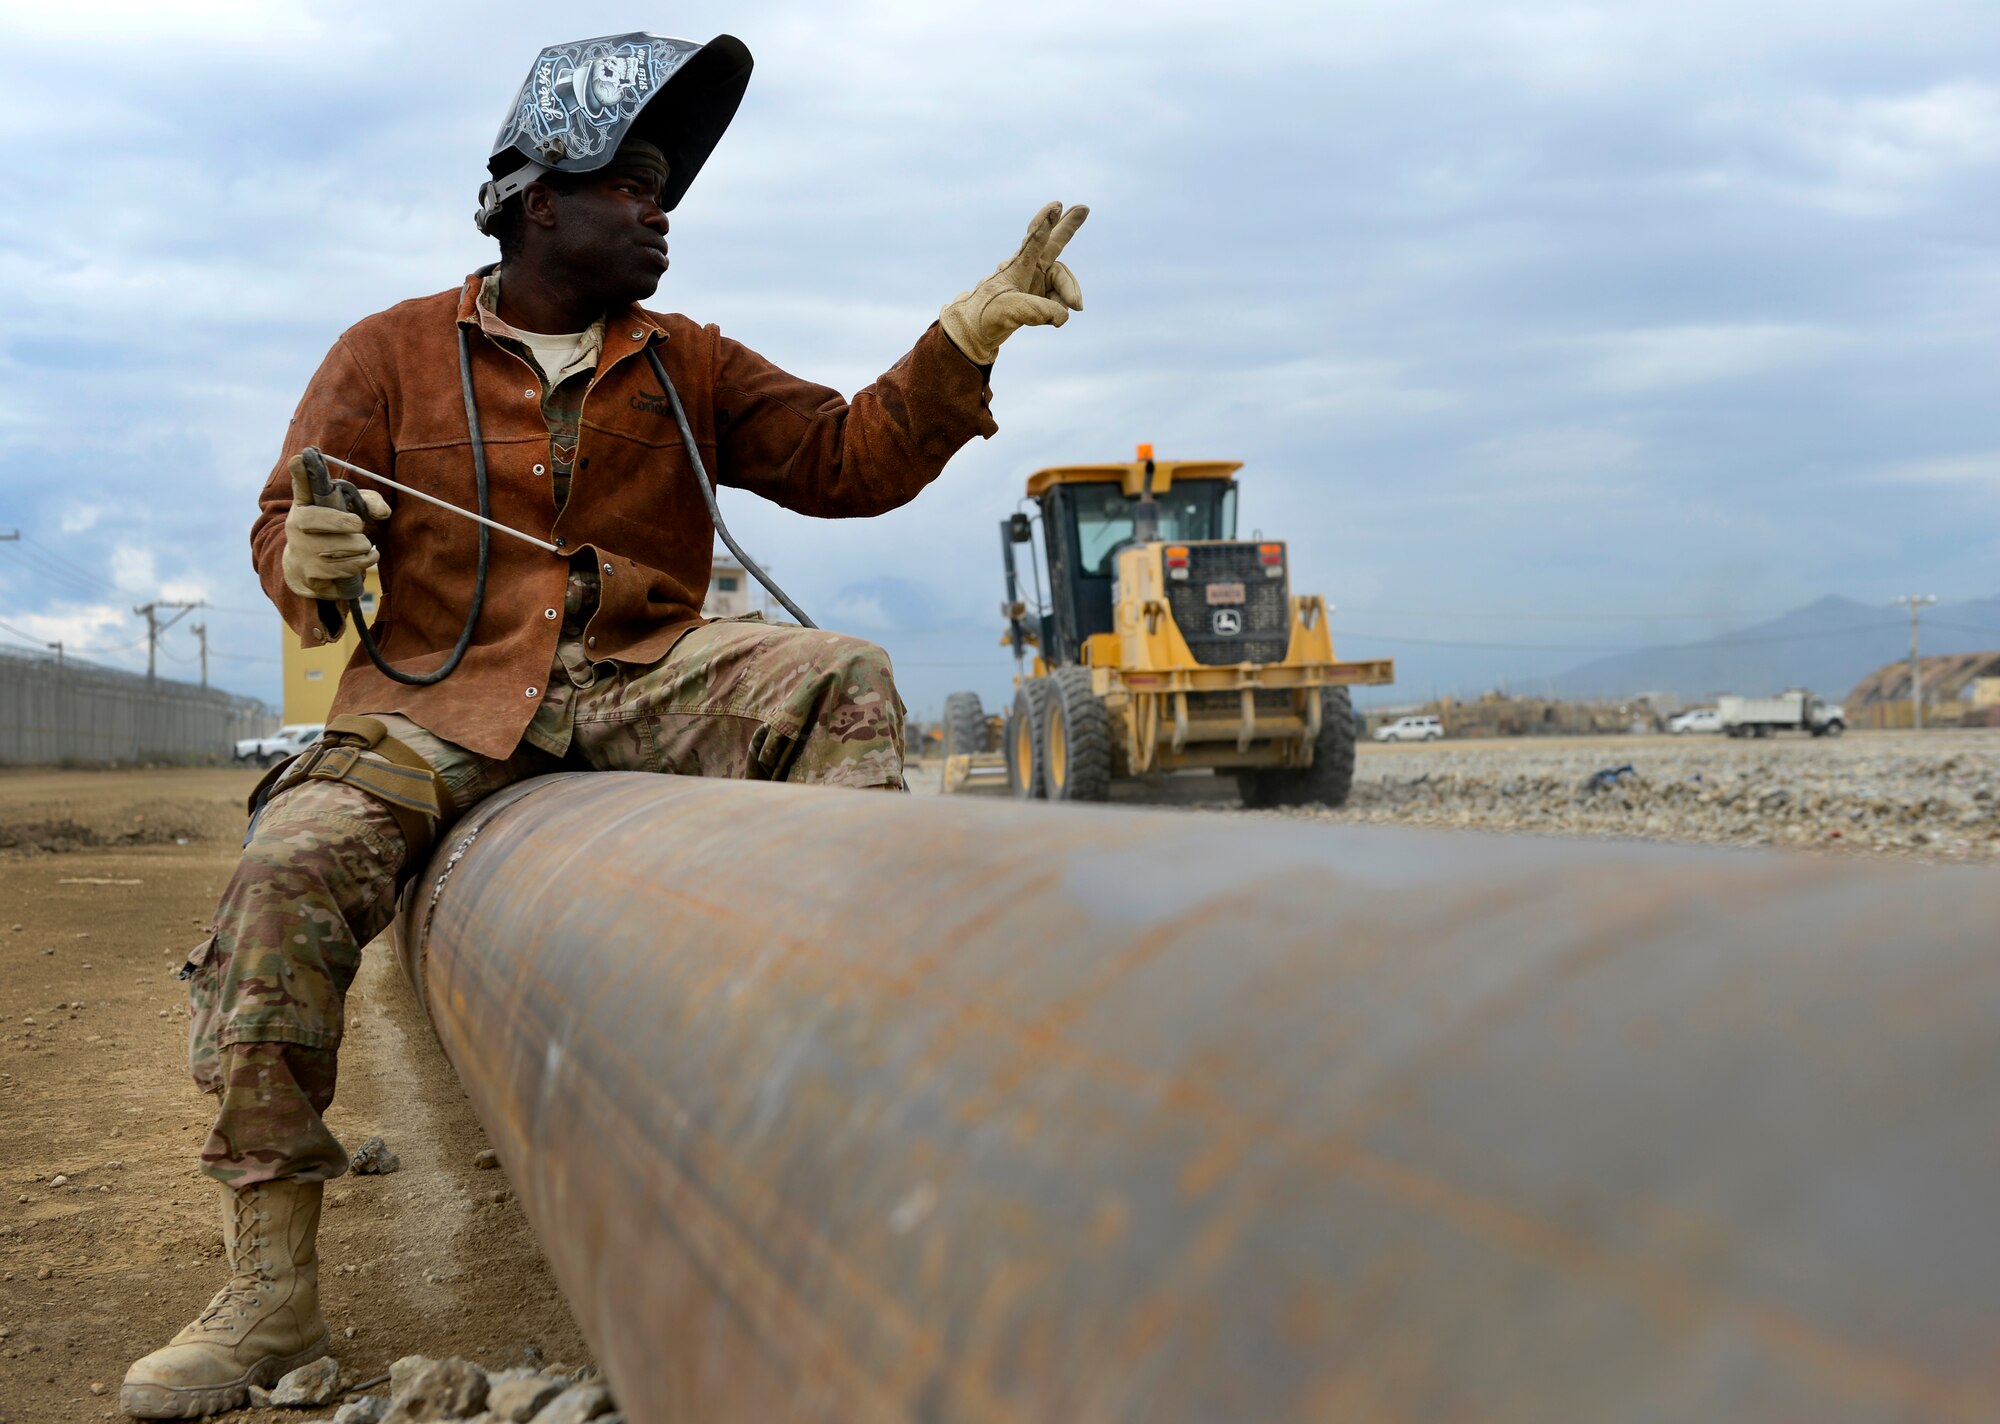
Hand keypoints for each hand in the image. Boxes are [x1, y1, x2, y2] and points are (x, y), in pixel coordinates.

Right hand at [280, 453, 390, 598]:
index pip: (302, 487)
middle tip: (359, 527)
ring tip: (363, 545)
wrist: (305, 566)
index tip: (300, 458)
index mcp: (303, 505)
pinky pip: (344, 569)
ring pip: (343, 548)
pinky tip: (363, 558)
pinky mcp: (309, 573)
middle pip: (331, 521)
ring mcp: (300, 551)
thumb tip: (384, 512)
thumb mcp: (347, 511)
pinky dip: (361, 564)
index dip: (301, 473)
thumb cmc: (331, 530)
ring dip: (362, 547)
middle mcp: (296, 525)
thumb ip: (367, 503)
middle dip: (352, 525)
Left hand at [939, 201, 1088, 364]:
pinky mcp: (1040, 294)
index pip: (1033, 243)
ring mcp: (1036, 280)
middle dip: (1068, 227)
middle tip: (1084, 207)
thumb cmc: (987, 314)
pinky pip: (1060, 299)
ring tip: (1077, 308)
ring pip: (1063, 281)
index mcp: (1018, 266)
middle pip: (1053, 243)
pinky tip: (1055, 320)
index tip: (1055, 207)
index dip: (1044, 226)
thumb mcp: (1012, 312)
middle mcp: (1030, 268)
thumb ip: (1040, 310)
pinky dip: (1061, 309)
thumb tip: (1065, 314)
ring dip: (1070, 293)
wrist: (978, 329)